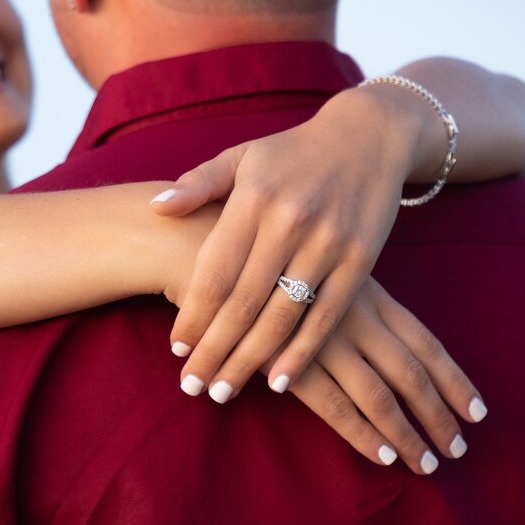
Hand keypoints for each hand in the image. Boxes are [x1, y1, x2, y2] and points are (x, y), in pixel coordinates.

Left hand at [153, 86, 420, 397]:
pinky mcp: (360, 260)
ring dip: (251, 360)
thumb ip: (198, 184)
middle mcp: (288, 222)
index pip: (216, 270)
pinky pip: (326, 317)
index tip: (176, 349)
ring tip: (224, 390)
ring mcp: (327, 243)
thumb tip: (156, 210)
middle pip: (243, 302)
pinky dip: (301, 353)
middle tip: (193, 386)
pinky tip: (278, 381)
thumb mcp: (242, 156)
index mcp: (253, 198)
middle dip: (215, 350)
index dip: (194, 314)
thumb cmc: (292, 152)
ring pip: (281, 316)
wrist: (369, 134)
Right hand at [265, 279, 486, 473]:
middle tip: (457, 450)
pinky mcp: (291, 361)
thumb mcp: (322, 265)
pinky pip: (336, 405)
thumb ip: (349, 297)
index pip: (425, 343)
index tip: (478, 412)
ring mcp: (325, 339)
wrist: (207, 252)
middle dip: (439, 416)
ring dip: (407, 434)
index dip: (454, 380)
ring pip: (381, 395)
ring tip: (426, 464)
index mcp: (370, 293)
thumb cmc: (265, 257)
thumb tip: (374, 335)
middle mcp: (356, 316)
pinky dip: (362, 433)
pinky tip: (381, 456)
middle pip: (412, 374)